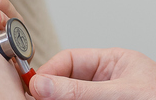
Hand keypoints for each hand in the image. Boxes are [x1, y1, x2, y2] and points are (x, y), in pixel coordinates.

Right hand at [28, 48, 155, 99]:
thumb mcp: (122, 92)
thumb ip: (80, 91)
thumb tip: (43, 85)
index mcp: (115, 62)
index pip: (71, 60)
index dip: (50, 73)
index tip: (34, 88)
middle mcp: (109, 81)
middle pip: (68, 84)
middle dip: (52, 93)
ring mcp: (109, 98)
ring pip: (74, 99)